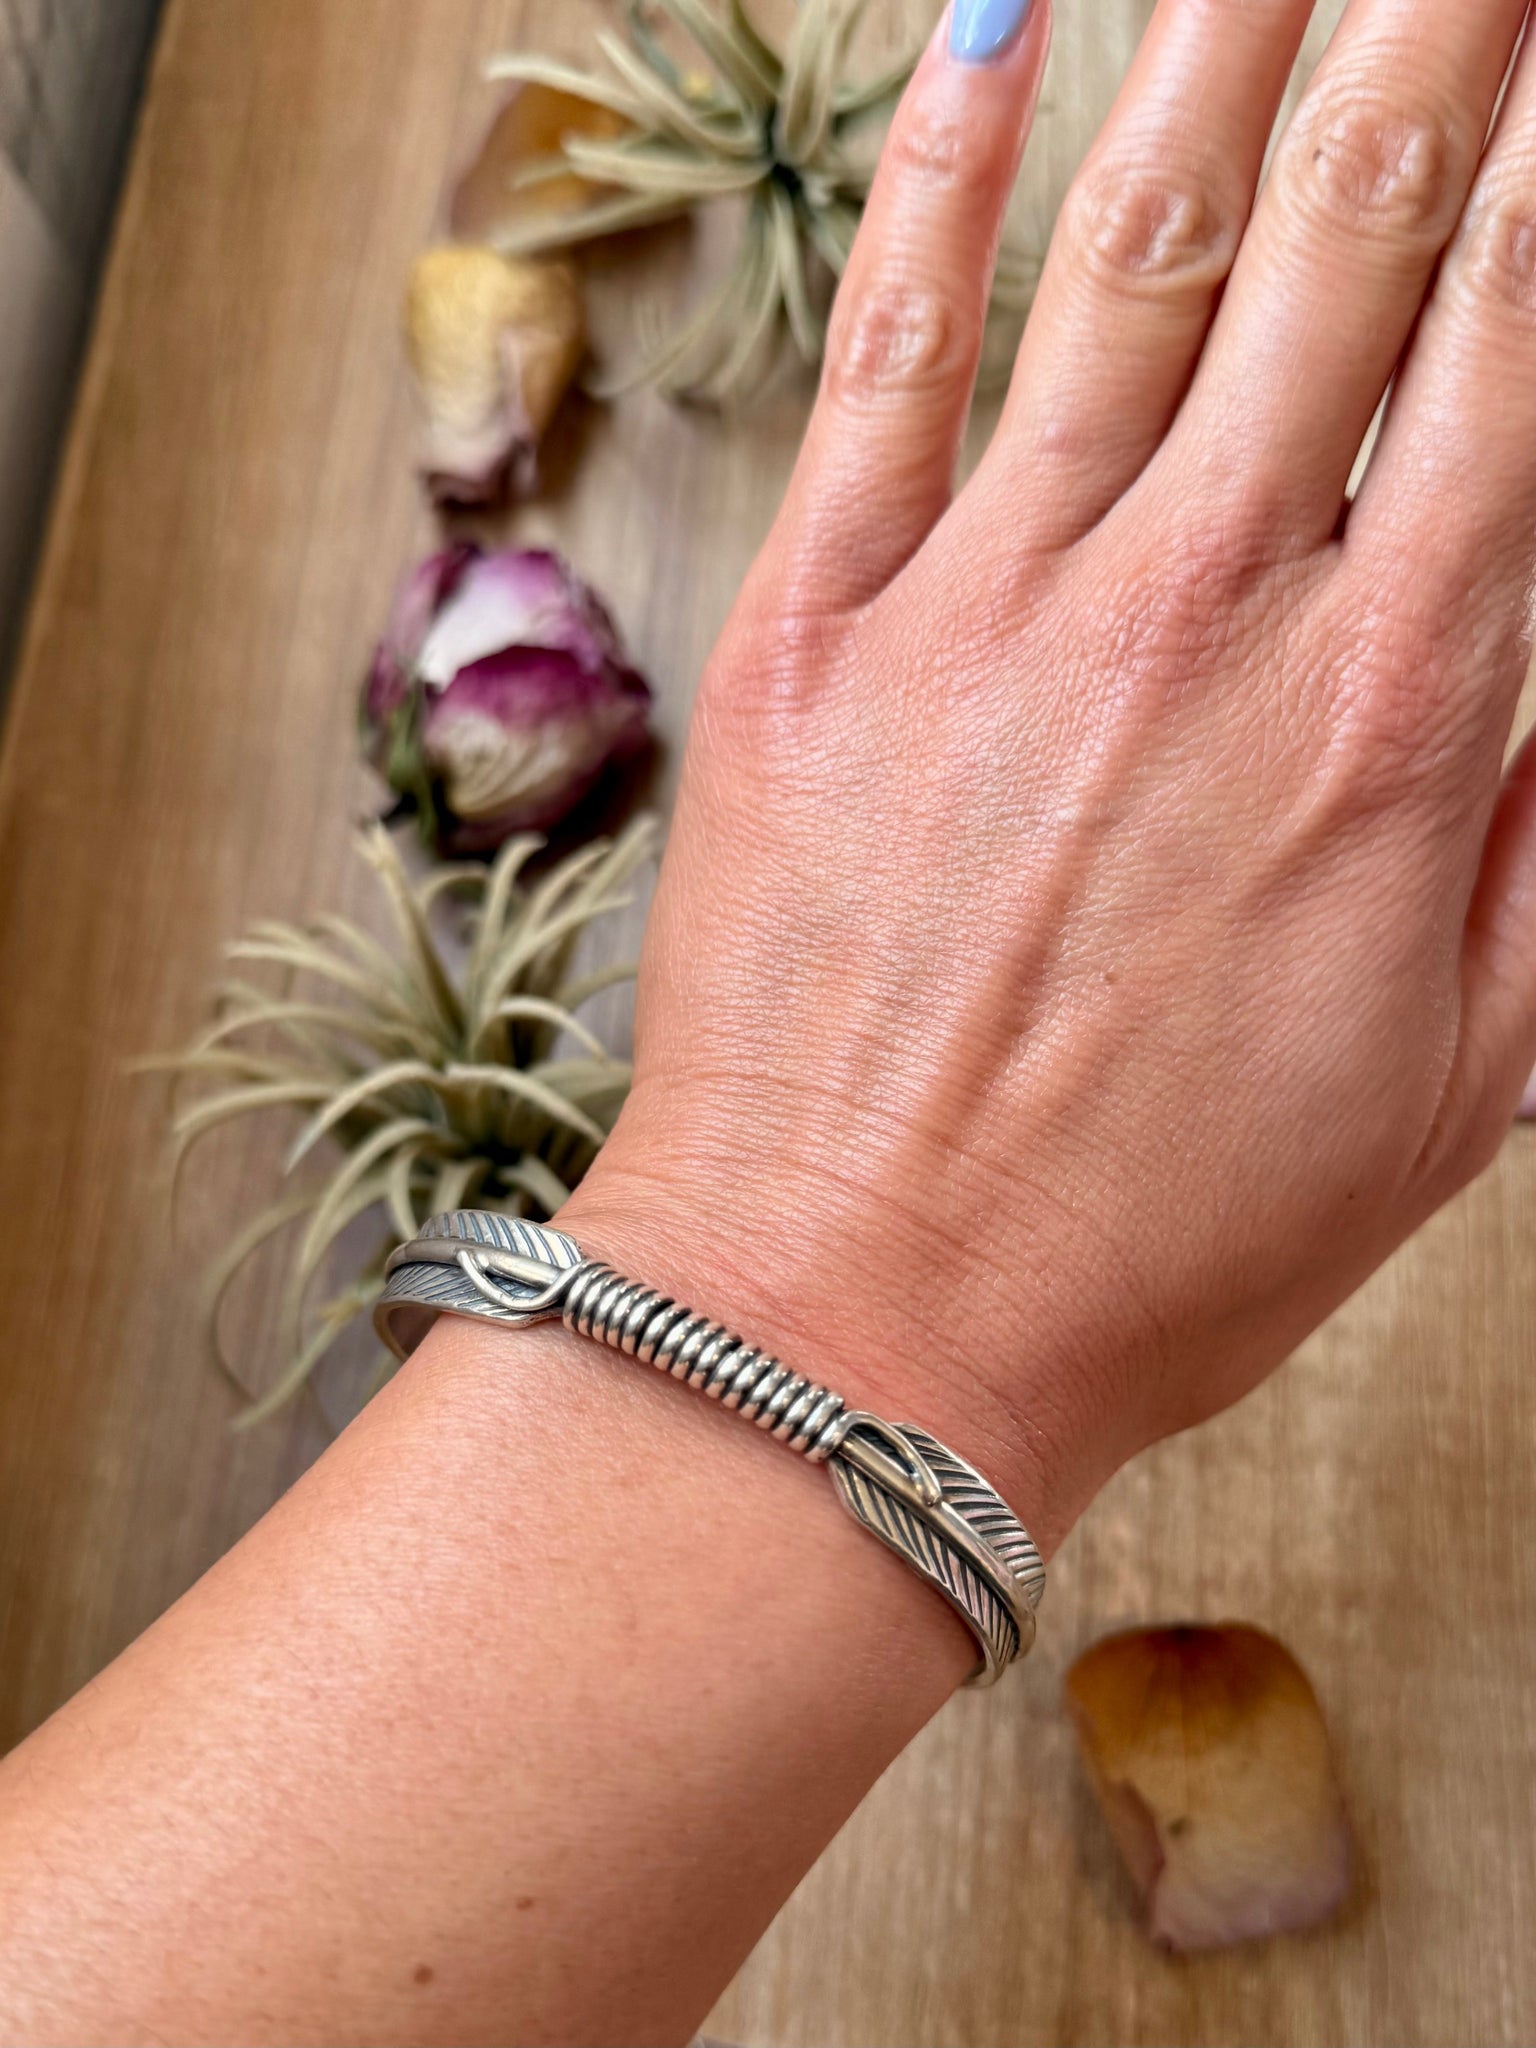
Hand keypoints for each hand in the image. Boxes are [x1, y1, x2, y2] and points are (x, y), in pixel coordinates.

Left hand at [566, 0, 1535, 1555]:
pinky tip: (995, 35)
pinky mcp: (815, 633)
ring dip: (1225, 28)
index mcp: (1391, 722)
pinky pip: (888, 357)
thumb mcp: (1450, 1079)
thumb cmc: (1152, 1235)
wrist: (857, 1320)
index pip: (1529, 346)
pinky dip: (941, 180)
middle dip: (1437, 33)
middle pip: (1354, 230)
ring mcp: (992, 606)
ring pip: (1133, 245)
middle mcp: (1203, 615)